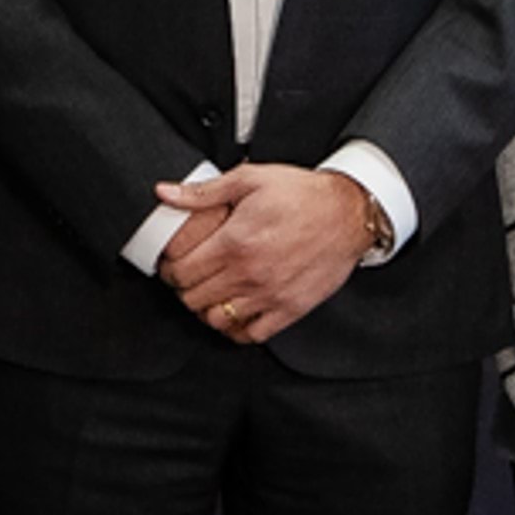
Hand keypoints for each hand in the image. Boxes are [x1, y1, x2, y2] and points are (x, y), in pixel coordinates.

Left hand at [158, 165, 374, 345]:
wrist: (348, 212)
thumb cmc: (302, 195)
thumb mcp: (249, 180)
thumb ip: (202, 192)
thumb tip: (165, 193)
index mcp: (234, 242)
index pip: (181, 272)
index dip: (168, 270)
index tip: (171, 265)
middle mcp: (249, 273)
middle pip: (193, 299)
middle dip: (183, 289)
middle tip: (187, 278)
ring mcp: (270, 295)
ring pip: (216, 320)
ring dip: (205, 309)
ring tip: (208, 294)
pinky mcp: (290, 308)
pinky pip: (251, 334)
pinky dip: (236, 329)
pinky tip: (234, 312)